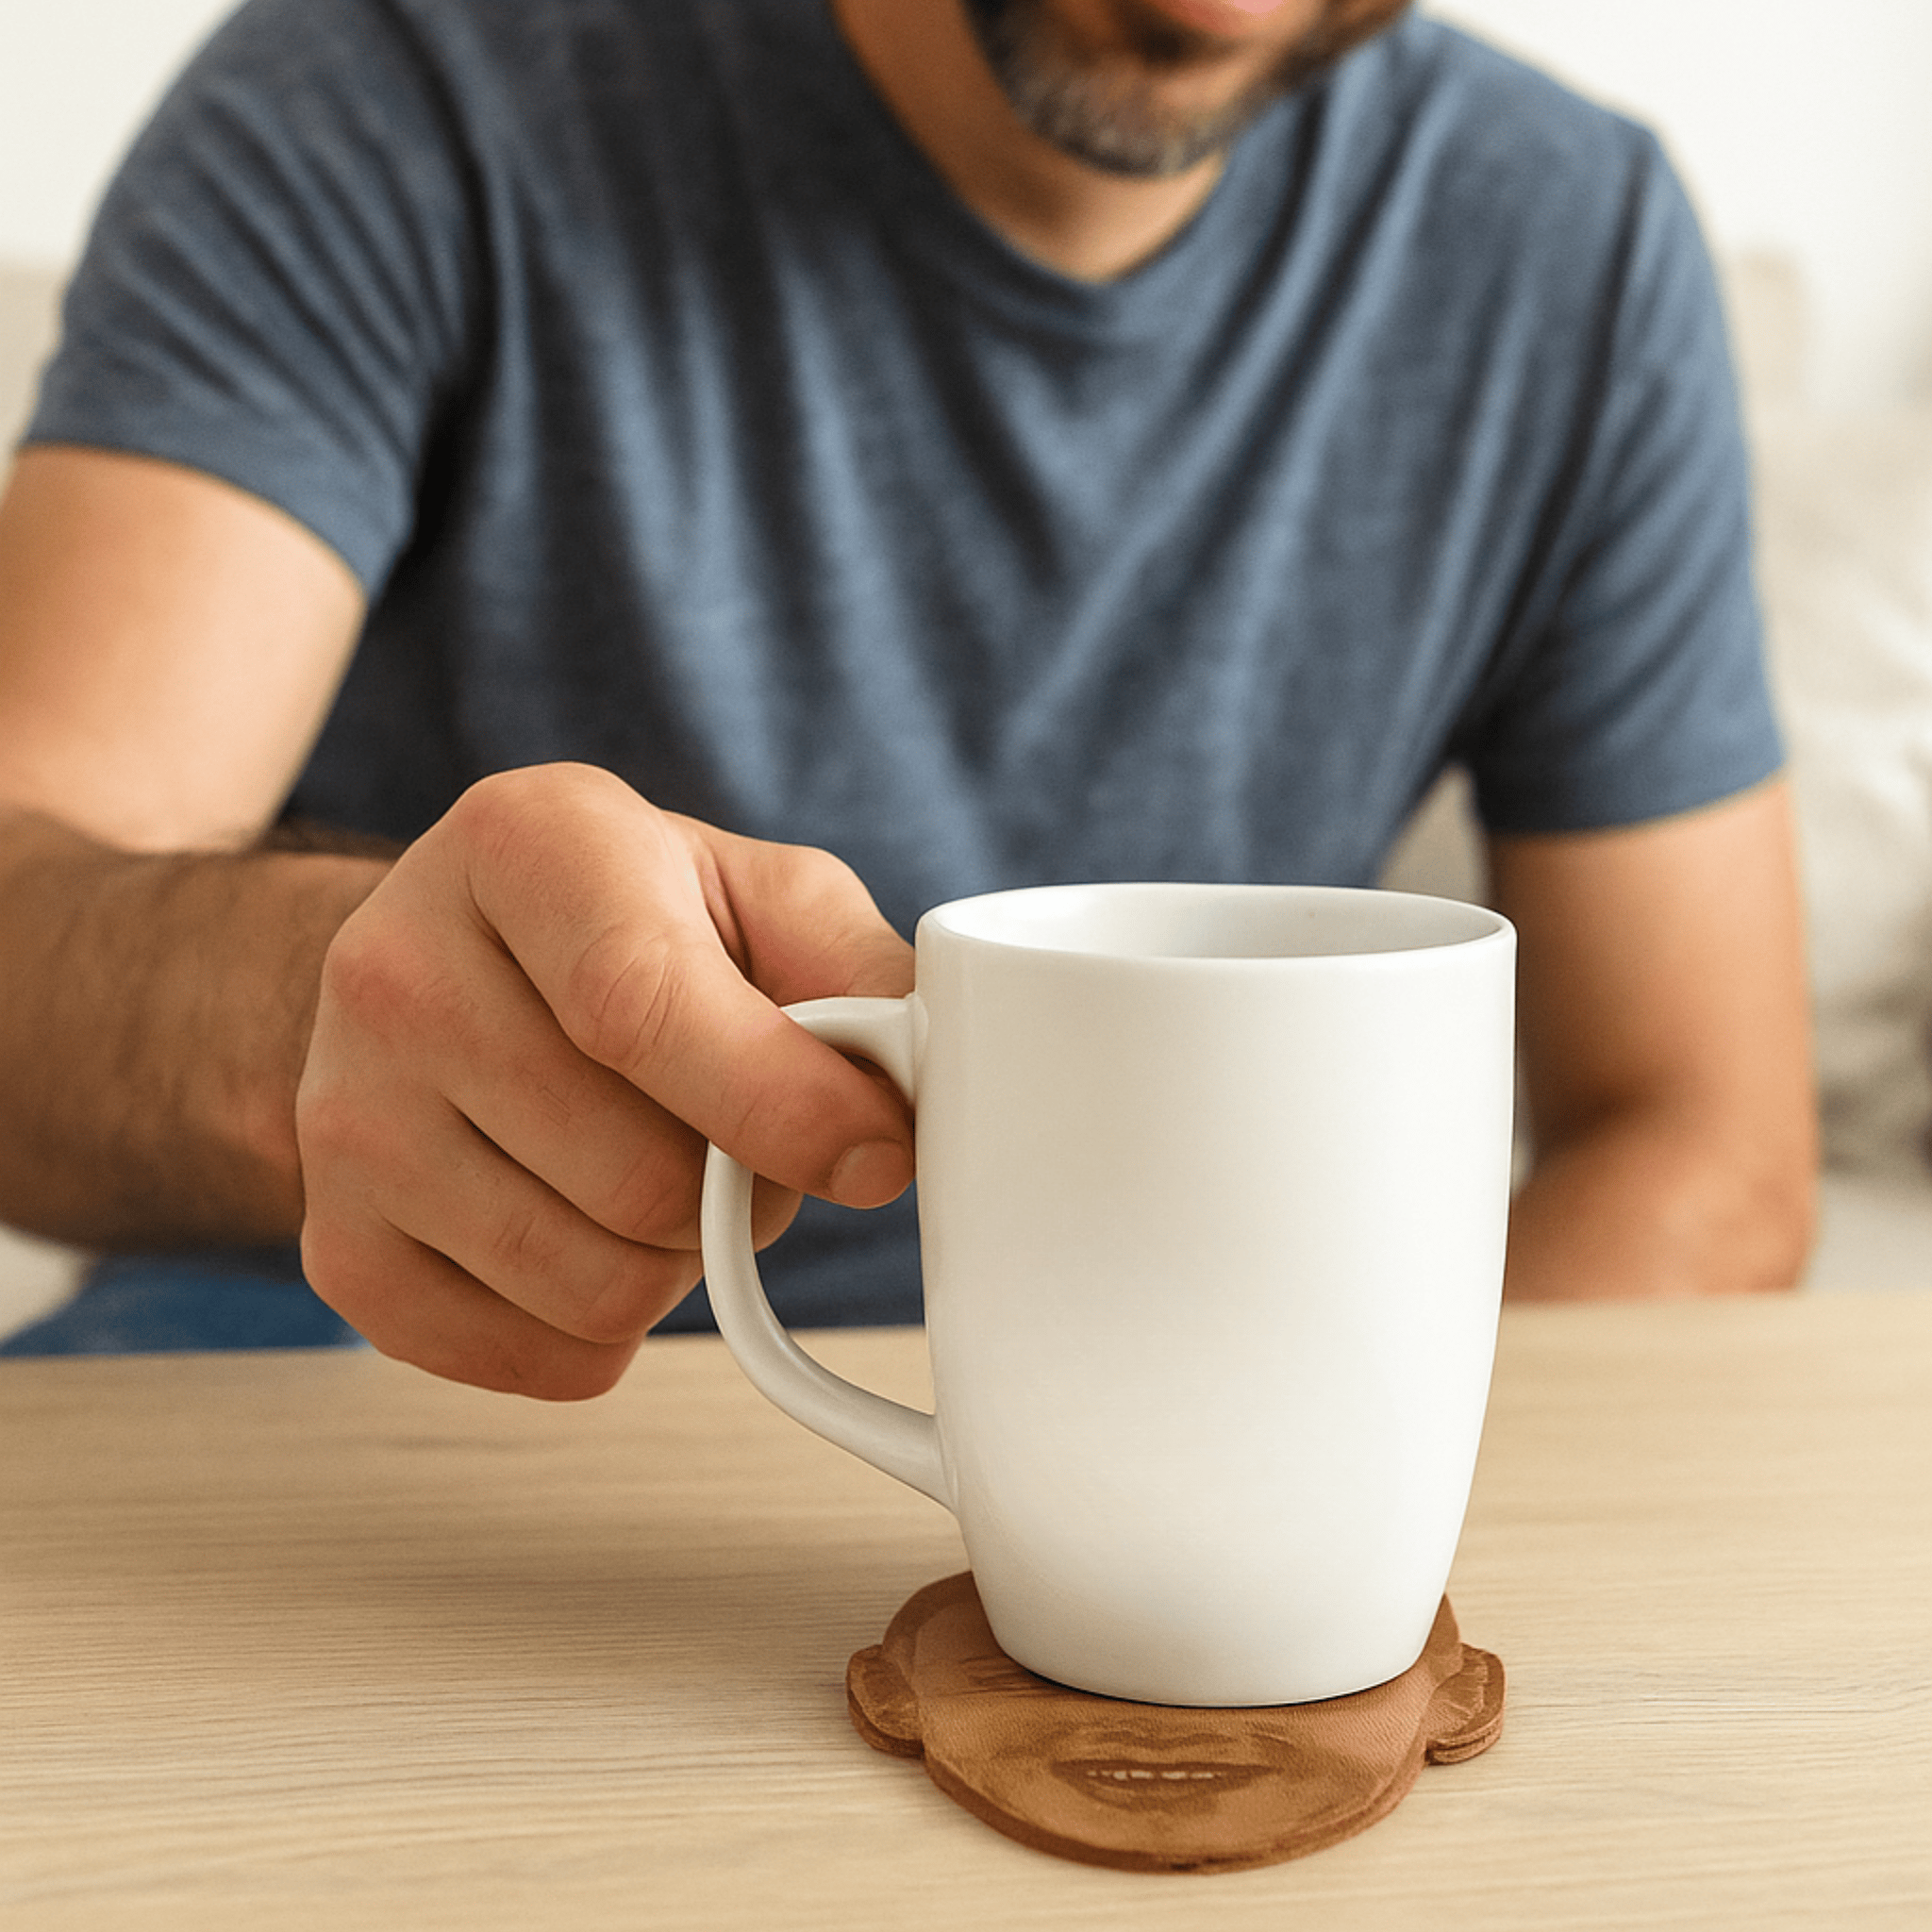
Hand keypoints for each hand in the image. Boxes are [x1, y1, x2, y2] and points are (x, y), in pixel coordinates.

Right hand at [295, 763, 914, 1396]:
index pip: (642, 1008)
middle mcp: (397, 970)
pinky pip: (534, 1357)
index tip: (878, 1157)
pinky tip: (593, 1231)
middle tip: (736, 1134)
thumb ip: (857, 973)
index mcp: (521, 846)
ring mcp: (345, 1116)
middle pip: (635, 1177)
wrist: (452, 962)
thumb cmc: (630, 922)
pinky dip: (605, 1329)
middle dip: (740, 1188)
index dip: (782, 1107)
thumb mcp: (761, 895)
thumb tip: (919, 1090)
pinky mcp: (336, 1242)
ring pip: (593, 1282)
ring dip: (679, 1261)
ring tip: (660, 1170)